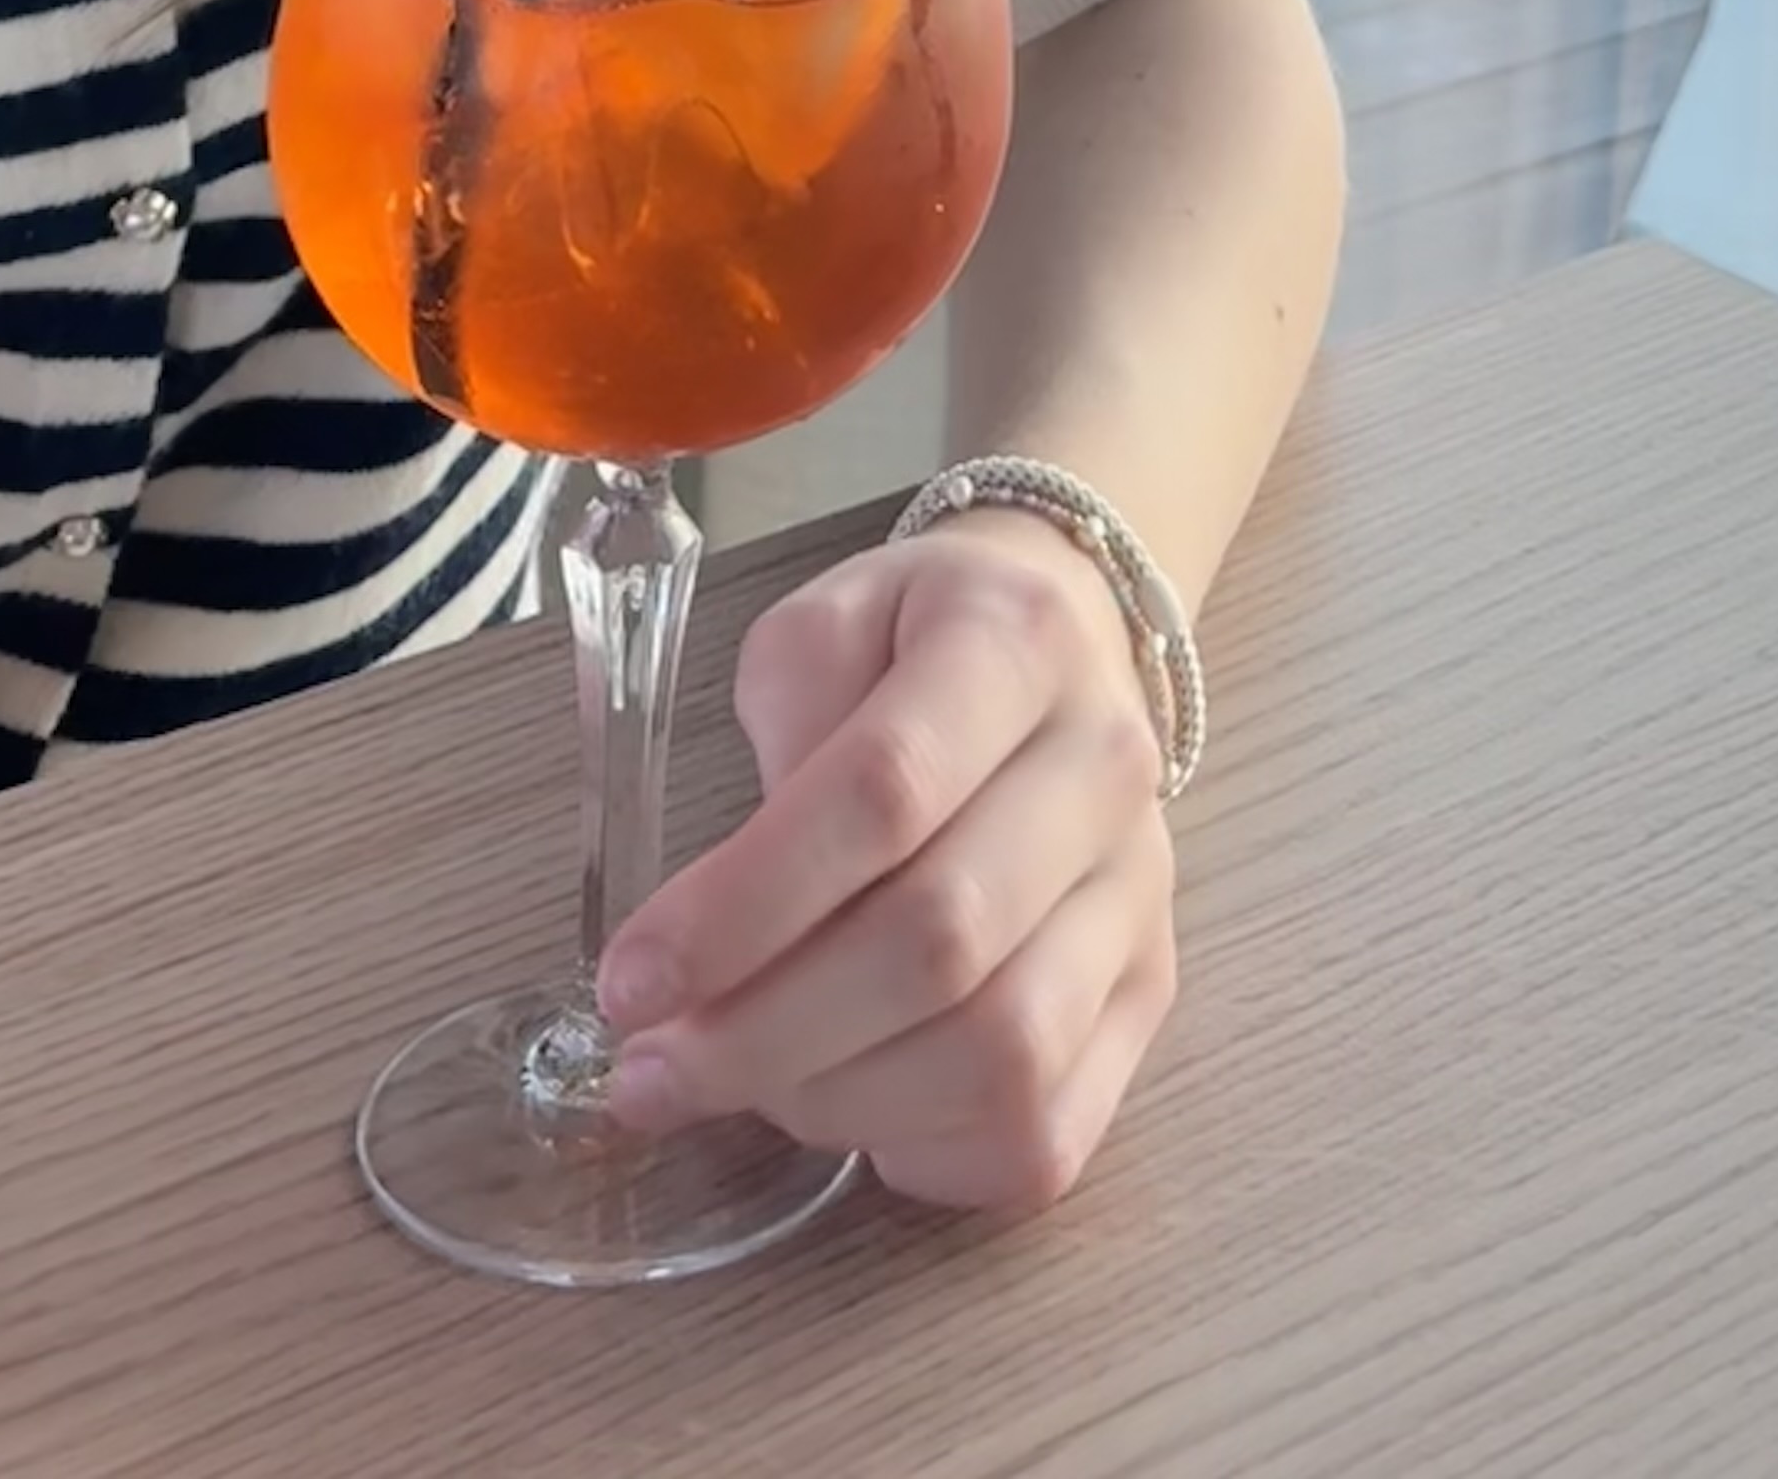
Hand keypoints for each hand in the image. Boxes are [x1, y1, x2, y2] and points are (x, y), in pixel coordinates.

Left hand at [592, 513, 1176, 1214]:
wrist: (1069, 652)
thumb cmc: (916, 644)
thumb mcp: (826, 624)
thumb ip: (781, 731)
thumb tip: (729, 918)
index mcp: (1017, 646)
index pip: (883, 792)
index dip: (743, 906)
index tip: (629, 981)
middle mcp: (1103, 773)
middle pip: (940, 940)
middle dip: (765, 1031)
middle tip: (649, 1072)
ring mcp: (1140, 898)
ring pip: (999, 1055)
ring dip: (835, 1101)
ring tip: (739, 1085)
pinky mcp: (1147, 998)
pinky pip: (1043, 1131)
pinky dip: (926, 1152)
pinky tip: (849, 1110)